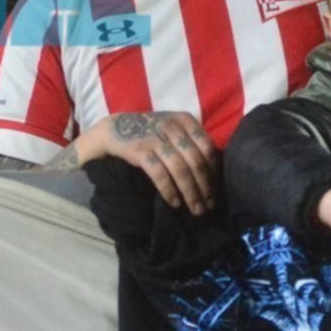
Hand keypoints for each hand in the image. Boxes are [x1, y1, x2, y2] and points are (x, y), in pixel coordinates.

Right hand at [80, 111, 217, 214]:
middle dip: (205, 187)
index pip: (207, 148)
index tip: (215, 191)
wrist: (115, 128)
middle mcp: (172, 127)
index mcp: (185, 120)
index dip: (214, 172)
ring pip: (180, 169)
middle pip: (196, 161)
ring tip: (196, 209)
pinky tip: (175, 203)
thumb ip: (192, 142)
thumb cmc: (152, 132)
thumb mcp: (174, 128)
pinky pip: (159, 174)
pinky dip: (169, 190)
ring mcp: (155, 138)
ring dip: (190, 193)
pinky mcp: (140, 150)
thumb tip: (213, 174)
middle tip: (209, 206)